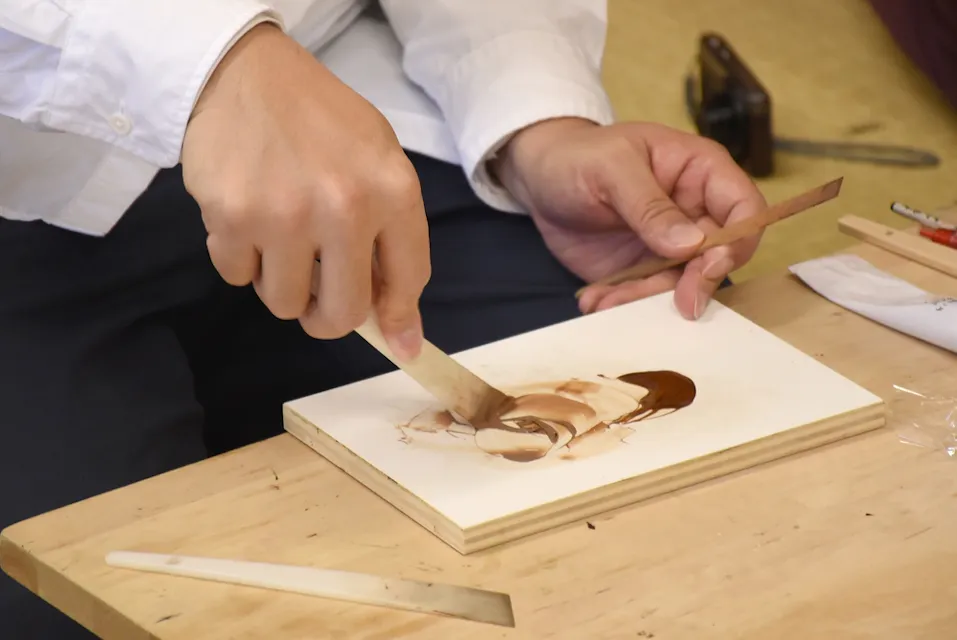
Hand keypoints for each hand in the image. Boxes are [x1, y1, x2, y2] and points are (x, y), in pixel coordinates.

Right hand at [181, 24, 429, 359]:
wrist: (248, 73)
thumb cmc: (322, 121)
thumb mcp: (379, 163)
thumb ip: (394, 243)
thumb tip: (401, 333)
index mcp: (392, 190)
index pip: (408, 280)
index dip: (399, 318)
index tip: (396, 340)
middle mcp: (343, 207)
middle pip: (342, 313)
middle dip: (328, 317)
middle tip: (318, 299)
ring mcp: (284, 215)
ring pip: (283, 303)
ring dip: (281, 283)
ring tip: (280, 239)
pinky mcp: (231, 218)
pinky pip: (236, 277)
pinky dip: (241, 259)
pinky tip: (248, 217)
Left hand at [491, 118, 765, 319]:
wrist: (540, 178)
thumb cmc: (579, 156)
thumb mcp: (611, 168)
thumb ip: (649, 204)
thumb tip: (691, 244)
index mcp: (700, 172)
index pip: (744, 207)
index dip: (737, 241)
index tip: (708, 267)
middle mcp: (694, 212)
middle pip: (719, 256)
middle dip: (695, 284)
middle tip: (674, 304)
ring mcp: (669, 245)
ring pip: (681, 285)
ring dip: (647, 301)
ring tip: (606, 300)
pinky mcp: (642, 270)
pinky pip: (646, 297)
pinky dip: (623, 305)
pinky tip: (595, 300)